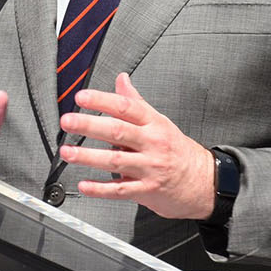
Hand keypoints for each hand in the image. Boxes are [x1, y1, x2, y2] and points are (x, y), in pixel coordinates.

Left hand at [58, 73, 215, 219]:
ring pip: (115, 161)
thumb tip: (121, 79)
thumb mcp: (159, 121)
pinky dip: (100, 189)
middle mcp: (152, 143)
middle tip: (68, 121)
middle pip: (118, 131)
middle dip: (89, 125)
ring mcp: (150, 168)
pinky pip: (120, 190)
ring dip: (88, 157)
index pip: (126, 107)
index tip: (81, 97)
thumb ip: (135, 102)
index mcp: (153, 124)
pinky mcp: (147, 190)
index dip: (102, 100)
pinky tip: (84, 184)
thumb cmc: (176, 150)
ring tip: (67, 152)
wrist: (203, 182)